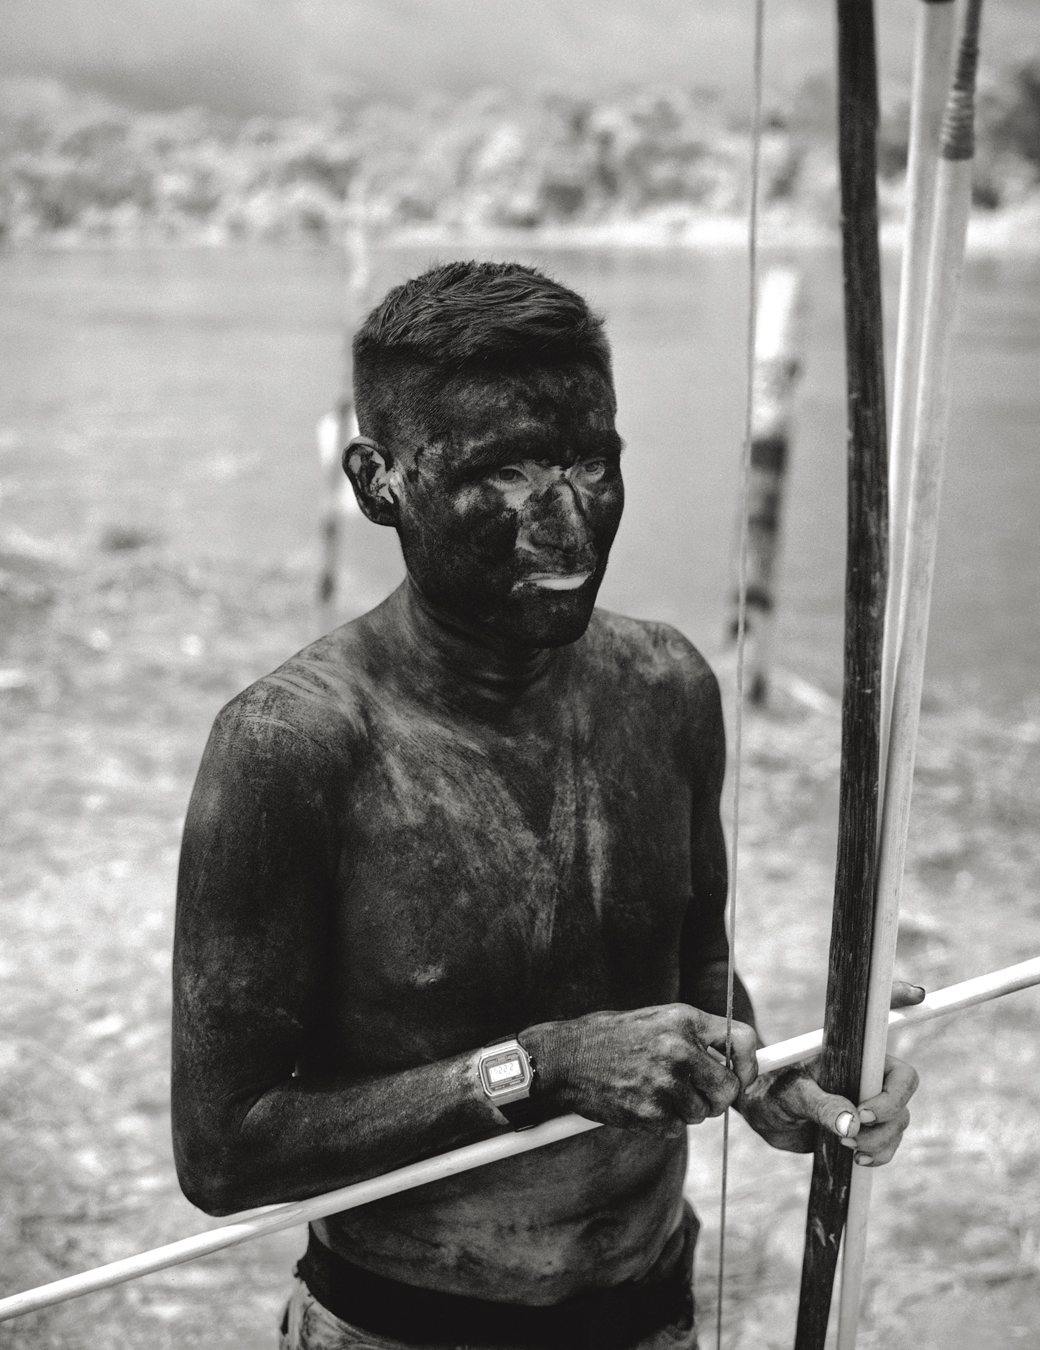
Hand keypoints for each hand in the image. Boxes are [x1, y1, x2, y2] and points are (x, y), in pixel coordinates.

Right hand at [521, 1004, 758, 1136]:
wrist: (564, 1059)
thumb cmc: (608, 1037)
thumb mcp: (654, 1019)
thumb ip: (693, 1036)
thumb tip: (733, 1061)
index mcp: (683, 1019)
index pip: (743, 1039)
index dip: (748, 1064)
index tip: (740, 1076)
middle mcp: (679, 1049)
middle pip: (728, 1089)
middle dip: (716, 1098)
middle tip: (696, 1094)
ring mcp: (665, 1083)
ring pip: (701, 1113)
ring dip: (684, 1110)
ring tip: (653, 1091)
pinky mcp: (651, 1113)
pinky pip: (675, 1129)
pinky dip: (662, 1123)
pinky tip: (638, 1102)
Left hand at [740, 980, 922, 1156]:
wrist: (765, 1118)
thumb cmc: (772, 1094)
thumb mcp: (790, 1097)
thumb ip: (821, 1106)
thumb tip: (854, 1123)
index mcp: (845, 1049)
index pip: (877, 1020)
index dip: (898, 1000)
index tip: (917, 993)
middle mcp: (863, 1070)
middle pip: (904, 1082)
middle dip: (890, 1106)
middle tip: (862, 1118)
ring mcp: (869, 1098)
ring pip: (900, 1118)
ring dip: (879, 1137)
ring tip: (845, 1143)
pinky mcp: (868, 1126)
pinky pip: (891, 1142)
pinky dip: (879, 1153)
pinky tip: (856, 1157)